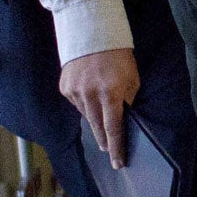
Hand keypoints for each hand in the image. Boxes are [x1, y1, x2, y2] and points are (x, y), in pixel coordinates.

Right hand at [61, 48, 139, 166]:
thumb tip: (122, 118)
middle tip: (108, 151)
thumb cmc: (118, 56)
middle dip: (104, 141)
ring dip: (94, 118)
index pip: (114, 128)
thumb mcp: (132, 78)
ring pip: (86, 116)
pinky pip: (76, 103)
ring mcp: (75, 91)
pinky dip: (84, 104)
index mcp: (111, 93)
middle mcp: (90, 95)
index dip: (116, 147)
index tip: (118, 163)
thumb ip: (127, 100)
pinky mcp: (65, 87)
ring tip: (101, 109)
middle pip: (97, 127)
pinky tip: (89, 94)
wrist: (92, 33)